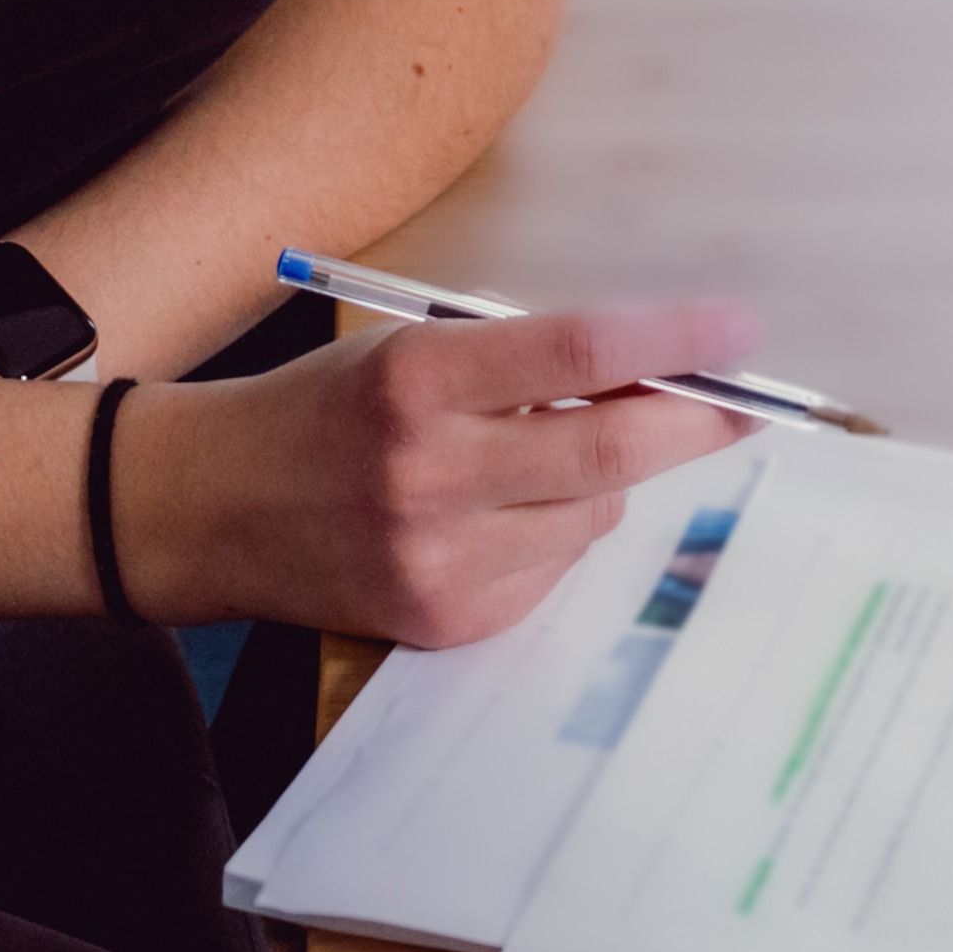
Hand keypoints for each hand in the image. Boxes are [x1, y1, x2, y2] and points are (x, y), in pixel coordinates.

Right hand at [134, 299, 757, 646]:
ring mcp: (438, 560)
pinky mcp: (445, 621)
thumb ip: (521, 362)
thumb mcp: (411, 351)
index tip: (740, 330)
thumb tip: (657, 374)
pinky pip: (552, 570)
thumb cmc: (325, 409)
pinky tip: (492, 516)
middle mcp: (429, 474)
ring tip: (533, 457)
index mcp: (419, 380)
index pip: (580, 352)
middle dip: (693, 424)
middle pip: (610, 451)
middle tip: (743, 402)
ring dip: (601, 479)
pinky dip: (554, 533)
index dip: (674, 341)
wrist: (209, 509)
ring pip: (591, 514)